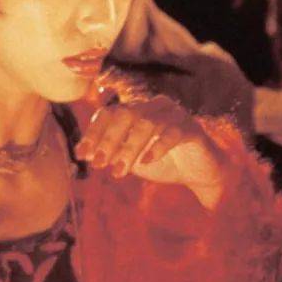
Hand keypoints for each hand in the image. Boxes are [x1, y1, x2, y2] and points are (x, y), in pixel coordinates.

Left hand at [75, 94, 227, 208]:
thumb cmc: (163, 163)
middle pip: (126, 114)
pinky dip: (157, 146)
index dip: (94, 133)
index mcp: (138, 109)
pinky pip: (172, 132)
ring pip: (147, 123)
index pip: (110, 113)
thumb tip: (86, 154)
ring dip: (129, 148)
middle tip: (99, 164)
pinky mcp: (192, 128)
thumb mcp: (131, 158)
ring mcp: (175, 115)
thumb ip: (112, 153)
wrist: (198, 174)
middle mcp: (155, 106)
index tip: (82, 155)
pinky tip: (147, 161)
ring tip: (119, 171)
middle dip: (109, 140)